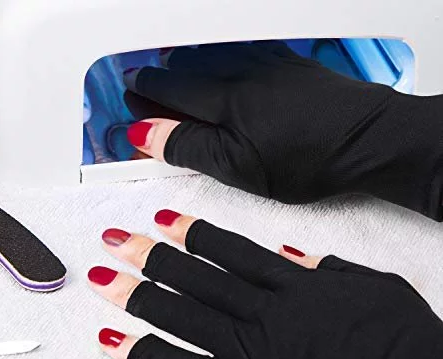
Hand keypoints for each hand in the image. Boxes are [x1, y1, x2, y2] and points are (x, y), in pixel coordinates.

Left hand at [88, 210, 442, 358]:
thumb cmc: (405, 343)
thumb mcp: (372, 285)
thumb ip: (323, 268)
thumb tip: (288, 252)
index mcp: (294, 283)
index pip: (229, 250)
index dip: (191, 233)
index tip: (163, 220)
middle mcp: (264, 311)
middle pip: (194, 277)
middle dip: (150, 255)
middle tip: (117, 240)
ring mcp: (251, 352)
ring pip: (181, 316)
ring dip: (137, 294)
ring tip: (102, 277)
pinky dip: (147, 357)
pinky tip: (114, 343)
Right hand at [123, 42, 442, 220]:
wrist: (365, 139)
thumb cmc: (305, 160)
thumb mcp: (238, 169)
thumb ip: (189, 148)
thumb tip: (146, 132)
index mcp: (223, 101)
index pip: (169, 88)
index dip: (144, 91)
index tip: (130, 94)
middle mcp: (241, 73)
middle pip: (186, 68)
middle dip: (161, 77)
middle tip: (146, 88)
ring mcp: (266, 64)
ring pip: (213, 56)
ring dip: (188, 66)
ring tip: (175, 76)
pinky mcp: (288, 64)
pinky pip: (242, 52)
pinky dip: (220, 59)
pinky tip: (222, 66)